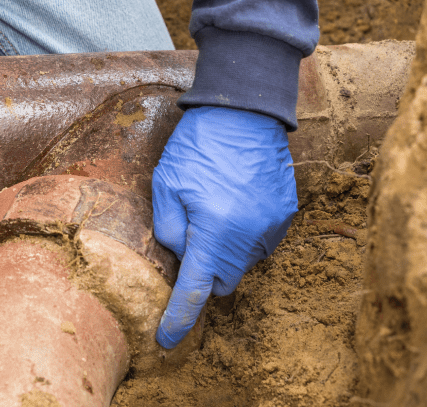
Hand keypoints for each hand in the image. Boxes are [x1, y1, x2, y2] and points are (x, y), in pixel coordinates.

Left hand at [152, 106, 297, 348]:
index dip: (179, 320)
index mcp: (213, 230)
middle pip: (221, 280)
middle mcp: (247, 235)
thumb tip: (179, 256)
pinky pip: (260, 241)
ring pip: (241, 262)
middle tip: (188, 236)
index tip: (167, 340)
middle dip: (202, 272)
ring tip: (212, 208)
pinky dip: (242, 235)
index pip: (194, 290)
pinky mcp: (285, 215)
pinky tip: (232, 203)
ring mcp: (271, 226)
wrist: (244, 110)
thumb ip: (168, 228)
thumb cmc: (198, 144)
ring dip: (223, 250)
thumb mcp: (165, 183)